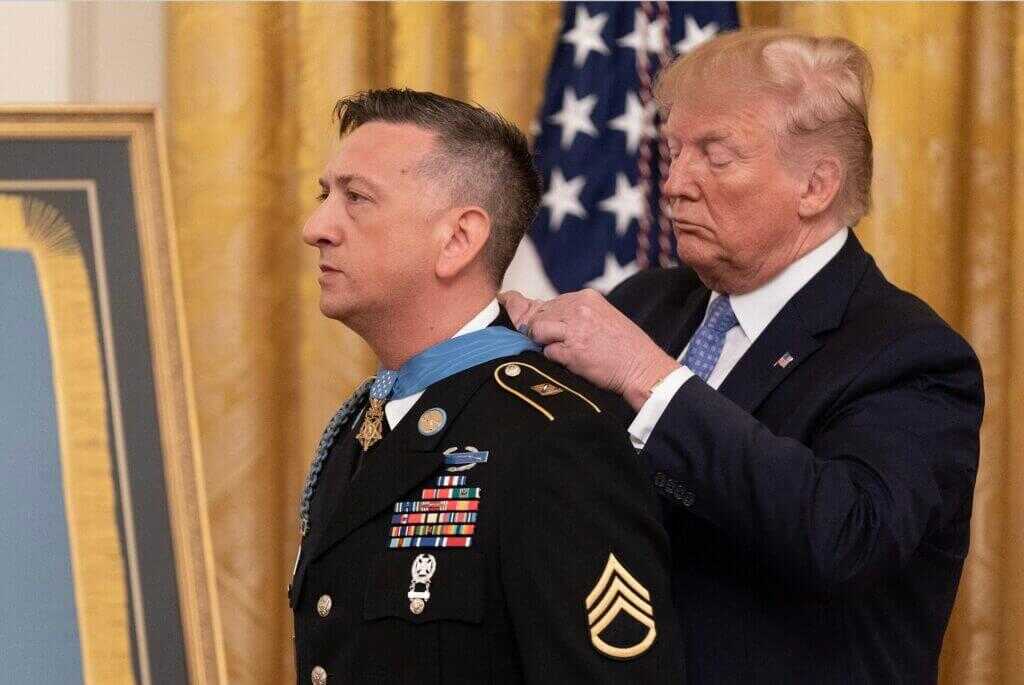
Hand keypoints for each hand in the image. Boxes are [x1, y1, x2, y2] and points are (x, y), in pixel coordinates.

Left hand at [498, 289, 679, 410]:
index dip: (536, 315)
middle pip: (539, 316)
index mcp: (586, 297)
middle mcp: (579, 309)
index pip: (548, 302)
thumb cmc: (624, 347)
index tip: (522, 316)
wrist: (643, 367)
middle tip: (559, 344)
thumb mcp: (602, 318)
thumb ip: (574, 314)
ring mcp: (575, 329)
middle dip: (540, 332)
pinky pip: (548, 353)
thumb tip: (538, 316)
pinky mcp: (573, 351)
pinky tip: (575, 362)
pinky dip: (556, 360)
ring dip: (547, 344)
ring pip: (538, 331)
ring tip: (568, 352)